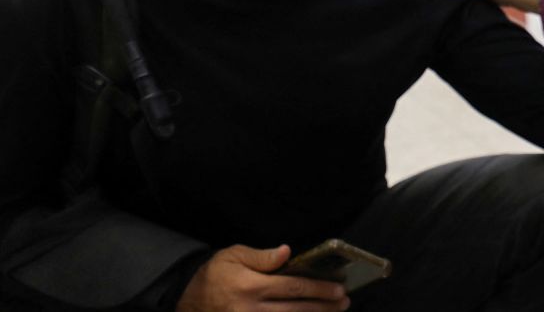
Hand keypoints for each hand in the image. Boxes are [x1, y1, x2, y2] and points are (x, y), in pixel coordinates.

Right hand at [176, 244, 349, 311]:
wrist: (186, 299)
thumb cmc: (214, 274)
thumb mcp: (233, 255)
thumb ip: (261, 256)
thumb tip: (287, 251)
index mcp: (250, 286)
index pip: (292, 288)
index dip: (318, 289)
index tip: (338, 288)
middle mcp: (250, 309)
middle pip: (295, 310)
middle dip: (323, 306)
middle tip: (344, 301)